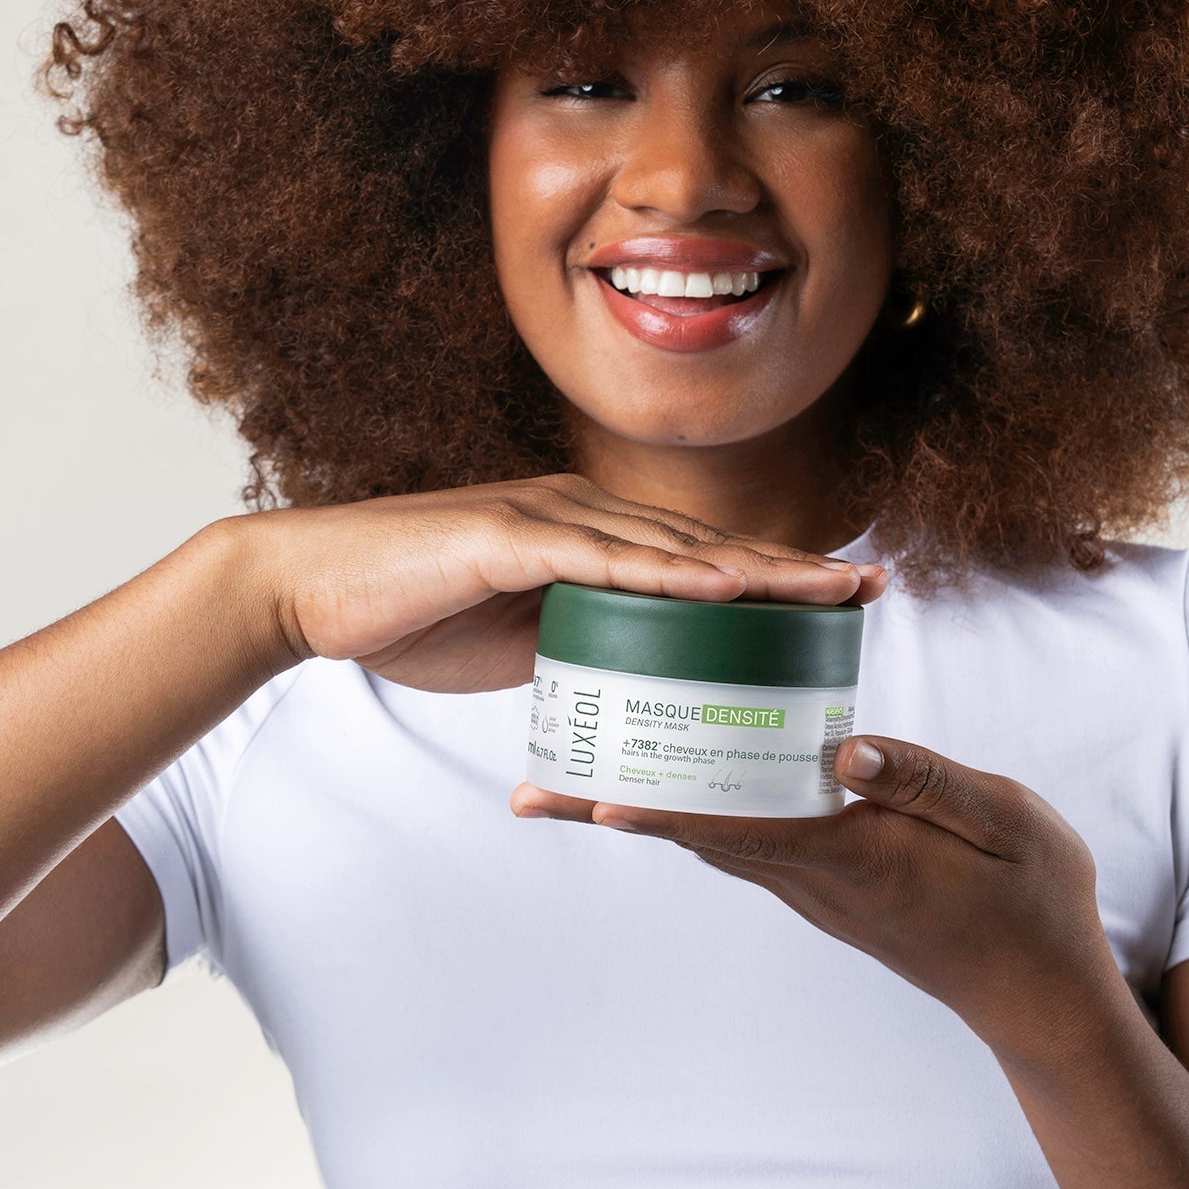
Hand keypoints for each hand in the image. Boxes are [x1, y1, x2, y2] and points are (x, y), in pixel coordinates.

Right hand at [221, 473, 885, 694]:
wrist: (317, 589)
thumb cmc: (412, 611)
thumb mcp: (517, 635)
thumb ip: (574, 637)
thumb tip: (622, 674)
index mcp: (587, 535)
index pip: (696, 557)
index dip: (774, 573)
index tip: (840, 595)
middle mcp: (581, 514)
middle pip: (707, 544)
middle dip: (794, 568)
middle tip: (871, 585)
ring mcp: (549, 520)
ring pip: (673, 545)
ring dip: (758, 567)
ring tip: (830, 588)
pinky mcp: (511, 540)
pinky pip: (604, 559)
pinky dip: (669, 573)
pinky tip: (727, 584)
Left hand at [512, 733, 1123, 1062]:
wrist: (1046, 994)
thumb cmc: (1032, 900)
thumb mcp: (1003, 821)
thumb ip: (923, 779)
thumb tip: (839, 744)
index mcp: (856, 857)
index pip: (740, 831)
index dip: (663, 812)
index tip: (591, 802)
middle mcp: (818, 878)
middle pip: (697, 836)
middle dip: (613, 810)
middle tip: (530, 791)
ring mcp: (818, 887)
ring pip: (714, 838)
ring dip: (644, 809)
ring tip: (577, 777)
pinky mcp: (829, 883)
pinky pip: (746, 839)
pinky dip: (698, 809)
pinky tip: (682, 775)